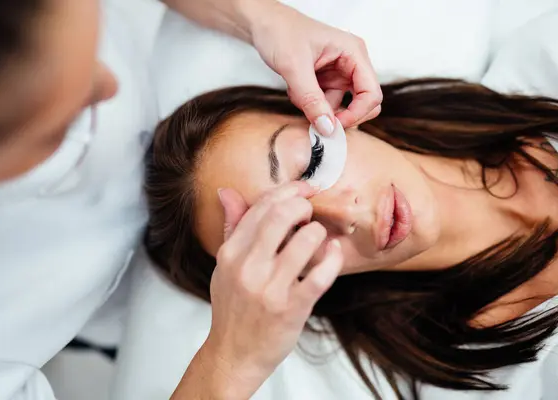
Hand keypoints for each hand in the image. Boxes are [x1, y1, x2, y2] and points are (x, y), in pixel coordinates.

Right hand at [202, 182, 342, 397]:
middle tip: (310, 211)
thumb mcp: (225, 266)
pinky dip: (333, 258)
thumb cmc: (233, 307)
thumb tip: (227, 191)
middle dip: (303, 205)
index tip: (303, 189)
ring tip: (318, 237)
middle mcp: (248, 267)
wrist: (234, 354)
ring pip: (305, 240)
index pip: (260, 207)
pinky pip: (321, 274)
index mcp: (230, 253)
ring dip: (318, 232)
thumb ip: (232, 227)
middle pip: (282, 215)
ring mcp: (270, 289)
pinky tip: (333, 252)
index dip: (287, 191)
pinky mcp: (292, 308)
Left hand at [247, 1, 382, 134]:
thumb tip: (328, 128)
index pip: (371, 93)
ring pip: (340, 106)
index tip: (333, 126)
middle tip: (319, 121)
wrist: (264, 24)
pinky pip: (325, 103)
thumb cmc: (281, 32)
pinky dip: (310, 104)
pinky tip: (295, 90)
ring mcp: (340, 73)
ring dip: (318, 108)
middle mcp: (352, 63)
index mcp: (354, 52)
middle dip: (341, 115)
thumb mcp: (294, 67)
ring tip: (296, 93)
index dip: (357, 114)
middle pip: (363, 103)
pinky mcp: (327, 80)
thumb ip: (311, 99)